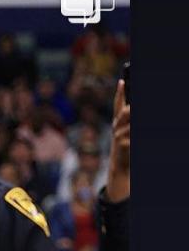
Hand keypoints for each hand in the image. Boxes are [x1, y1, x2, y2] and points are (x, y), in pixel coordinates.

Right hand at [105, 79, 129, 203]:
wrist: (120, 169)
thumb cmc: (125, 149)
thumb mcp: (126, 134)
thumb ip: (127, 121)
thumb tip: (132, 109)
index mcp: (117, 123)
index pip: (117, 105)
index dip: (119, 93)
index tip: (121, 81)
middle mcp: (116, 128)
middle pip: (125, 112)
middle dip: (132, 110)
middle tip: (135, 108)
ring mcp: (118, 136)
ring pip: (130, 123)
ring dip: (134, 125)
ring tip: (134, 132)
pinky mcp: (122, 144)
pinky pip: (132, 136)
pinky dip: (134, 137)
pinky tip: (133, 140)